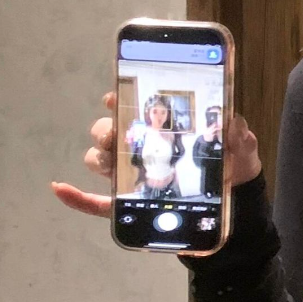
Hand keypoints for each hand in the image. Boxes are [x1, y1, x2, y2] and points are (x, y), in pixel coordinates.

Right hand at [51, 91, 260, 219]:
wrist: (234, 205)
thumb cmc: (232, 167)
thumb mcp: (242, 147)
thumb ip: (238, 135)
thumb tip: (231, 125)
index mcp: (162, 128)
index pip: (132, 107)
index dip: (120, 98)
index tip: (116, 96)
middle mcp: (140, 148)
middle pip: (107, 132)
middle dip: (107, 130)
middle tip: (119, 134)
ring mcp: (130, 176)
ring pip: (100, 161)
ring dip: (100, 158)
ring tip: (114, 163)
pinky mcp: (126, 205)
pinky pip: (93, 202)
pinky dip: (74, 197)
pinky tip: (60, 188)